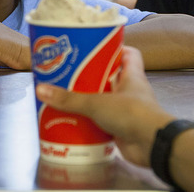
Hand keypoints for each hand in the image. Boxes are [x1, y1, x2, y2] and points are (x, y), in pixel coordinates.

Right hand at [35, 46, 174, 165]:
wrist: (152, 145)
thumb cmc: (131, 114)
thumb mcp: (96, 102)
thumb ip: (69, 99)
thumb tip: (40, 89)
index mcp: (132, 76)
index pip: (128, 54)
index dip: (114, 49)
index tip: (94, 48)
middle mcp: (131, 91)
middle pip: (111, 77)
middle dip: (92, 75)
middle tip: (71, 72)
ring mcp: (127, 111)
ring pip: (106, 100)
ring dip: (89, 99)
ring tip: (66, 95)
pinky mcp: (122, 128)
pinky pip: (103, 121)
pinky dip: (90, 120)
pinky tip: (74, 120)